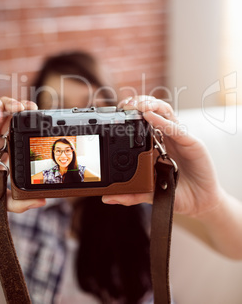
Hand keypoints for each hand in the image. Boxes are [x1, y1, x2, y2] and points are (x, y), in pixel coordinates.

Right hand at [0, 96, 45, 212]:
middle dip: (17, 105)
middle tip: (25, 109)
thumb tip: (41, 201)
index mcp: (2, 148)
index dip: (27, 117)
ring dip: (1, 104)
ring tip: (4, 113)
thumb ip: (17, 202)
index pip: (17, 126)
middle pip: (7, 111)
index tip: (37, 114)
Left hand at [102, 96, 223, 218]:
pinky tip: (151, 116)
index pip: (141, 121)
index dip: (130, 112)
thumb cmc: (176, 192)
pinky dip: (163, 121)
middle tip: (125, 104)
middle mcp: (166, 136)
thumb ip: (131, 194)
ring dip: (151, 105)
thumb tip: (107, 198)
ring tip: (138, 105)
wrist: (199, 203)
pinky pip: (176, 129)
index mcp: (154, 144)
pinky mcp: (192, 143)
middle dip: (138, 103)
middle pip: (152, 110)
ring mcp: (179, 138)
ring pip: (165, 112)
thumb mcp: (150, 194)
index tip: (116, 111)